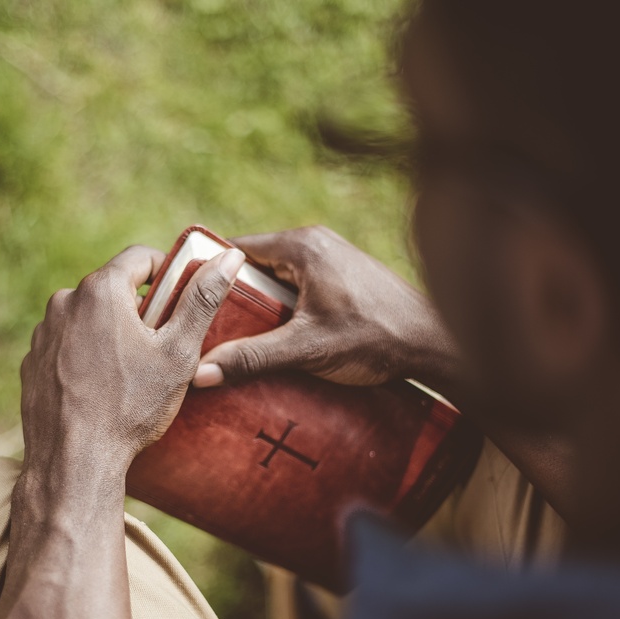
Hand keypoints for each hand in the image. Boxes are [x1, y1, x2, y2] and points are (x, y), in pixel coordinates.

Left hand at [21, 245, 245, 472]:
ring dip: (109, 332)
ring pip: (87, 317)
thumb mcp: (178, 353)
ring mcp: (43, 332)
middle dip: (138, 308)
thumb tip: (230, 257)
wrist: (74, 461)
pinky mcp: (32, 361)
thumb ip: (202, 300)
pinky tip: (100, 388)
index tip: (181, 298)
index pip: (141, 257)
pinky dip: (84, 355)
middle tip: (160, 345)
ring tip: (130, 372)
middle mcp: (64, 302)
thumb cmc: (130, 407)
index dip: (168, 272)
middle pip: (112, 288)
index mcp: (101, 290)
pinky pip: (66, 345)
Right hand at [193, 226, 459, 388]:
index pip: (233, 250)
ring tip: (231, 340)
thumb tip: (197, 374)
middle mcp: (315, 243)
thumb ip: (252, 359)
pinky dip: (281, 310)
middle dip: (228, 298)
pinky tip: (273, 340)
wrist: (436, 344)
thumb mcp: (306, 349)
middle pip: (252, 266)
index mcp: (301, 246)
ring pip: (275, 279)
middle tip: (202, 331)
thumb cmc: (376, 338)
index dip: (205, 276)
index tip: (183, 304)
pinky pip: (297, 288)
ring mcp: (332, 258)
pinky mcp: (343, 279)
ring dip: (256, 307)